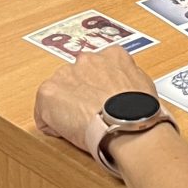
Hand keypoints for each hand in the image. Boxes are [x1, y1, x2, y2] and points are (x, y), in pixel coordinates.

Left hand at [34, 45, 155, 153]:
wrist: (127, 126)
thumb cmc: (140, 112)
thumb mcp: (144, 85)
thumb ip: (128, 79)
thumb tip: (126, 88)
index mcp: (112, 55)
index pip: (97, 67)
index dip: (97, 87)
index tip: (100, 99)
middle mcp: (87, 59)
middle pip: (75, 77)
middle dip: (79, 94)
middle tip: (91, 114)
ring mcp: (66, 74)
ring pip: (58, 93)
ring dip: (65, 107)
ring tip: (81, 125)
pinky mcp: (49, 92)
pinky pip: (43, 113)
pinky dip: (52, 125)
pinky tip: (69, 132)